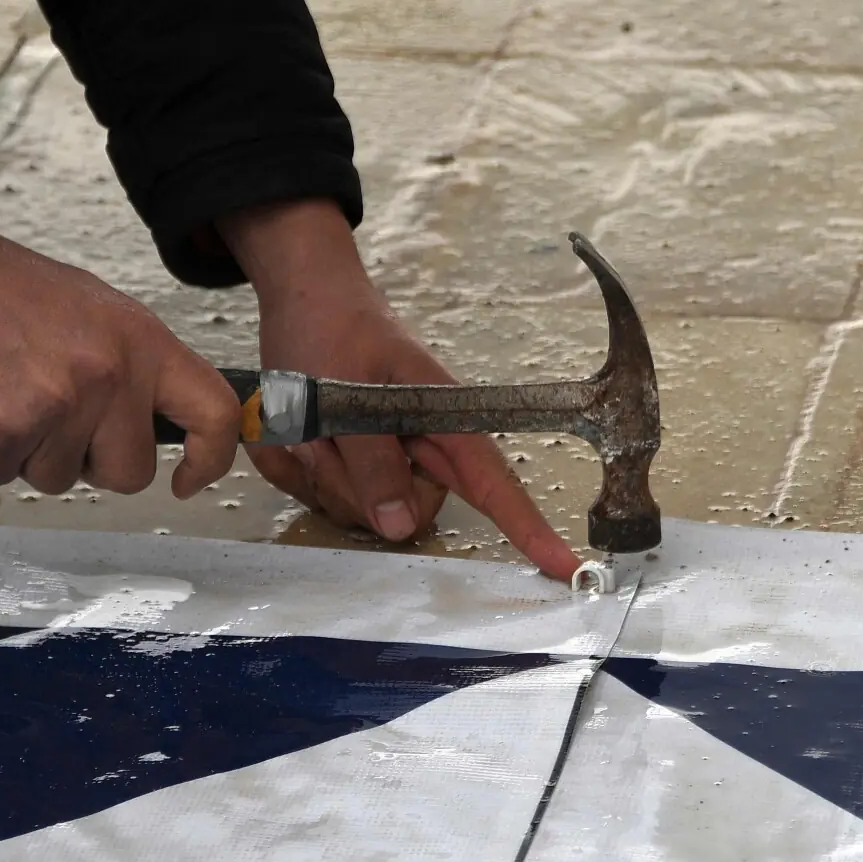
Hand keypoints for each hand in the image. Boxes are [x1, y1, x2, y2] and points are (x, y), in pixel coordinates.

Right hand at [0, 211, 240, 497]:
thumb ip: (134, 368)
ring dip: (30, 453)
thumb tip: (160, 422)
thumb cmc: (6, 292)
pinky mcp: (4, 428)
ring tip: (8, 396)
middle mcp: (112, 375)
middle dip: (91, 463)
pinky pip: (4, 474)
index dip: (209, 460)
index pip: (214, 413)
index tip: (187, 480)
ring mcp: (60, 404)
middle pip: (129, 473)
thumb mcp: (98, 314)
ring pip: (60, 479)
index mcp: (144, 343)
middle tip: (53, 418)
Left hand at [216, 200, 580, 581]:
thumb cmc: (331, 330)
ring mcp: (393, 457)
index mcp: (443, 418)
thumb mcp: (343, 394)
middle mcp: (425, 446)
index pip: (494, 482)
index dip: (530, 528)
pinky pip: (332, 498)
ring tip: (306, 426)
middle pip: (409, 512)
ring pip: (365, 511)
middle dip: (355, 490)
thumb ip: (373, 461)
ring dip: (323, 475)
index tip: (565, 564)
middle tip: (318, 440)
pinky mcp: (361, 465)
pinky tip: (297, 436)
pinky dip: (306, 471)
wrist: (304, 297)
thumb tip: (400, 525)